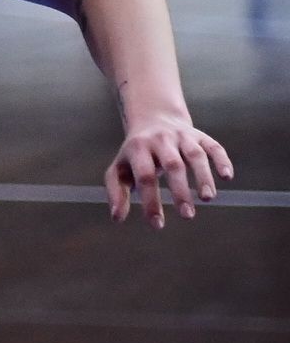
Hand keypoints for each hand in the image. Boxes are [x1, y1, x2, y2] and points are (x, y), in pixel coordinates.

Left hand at [105, 118, 233, 227]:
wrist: (152, 117)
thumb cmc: (135, 154)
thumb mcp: (120, 168)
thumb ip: (116, 192)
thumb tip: (117, 218)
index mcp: (138, 148)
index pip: (145, 176)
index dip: (151, 200)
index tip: (157, 225)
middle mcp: (161, 140)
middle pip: (172, 164)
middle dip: (180, 191)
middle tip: (187, 216)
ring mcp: (182, 136)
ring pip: (195, 155)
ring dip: (203, 176)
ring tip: (207, 198)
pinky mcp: (200, 136)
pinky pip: (214, 146)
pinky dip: (222, 160)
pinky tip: (227, 176)